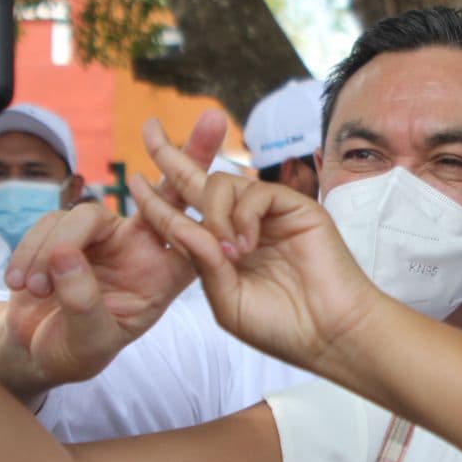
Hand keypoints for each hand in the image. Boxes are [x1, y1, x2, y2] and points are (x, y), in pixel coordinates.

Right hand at [0, 111, 226, 385]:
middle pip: (164, 193)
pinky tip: (20, 283)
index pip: (195, 233)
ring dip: (52, 250)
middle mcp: (140, 246)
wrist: (39, 350)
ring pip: (84, 216)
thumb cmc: (77, 348)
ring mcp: (104, 236)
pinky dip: (29, 253)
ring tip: (35, 292)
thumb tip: (67, 256)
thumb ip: (83, 304)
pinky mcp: (66, 231)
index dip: (209, 205)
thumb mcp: (88, 341)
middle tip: (194, 121)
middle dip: (177, 155)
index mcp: (162, 274)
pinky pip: (49, 224)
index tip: (227, 175)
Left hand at [127, 126, 376, 370]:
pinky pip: (256, 192)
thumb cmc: (282, 327)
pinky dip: (243, 215)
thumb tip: (182, 227)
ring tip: (229, 252)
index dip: (156, 199)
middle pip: (200, 181)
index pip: (183, 216)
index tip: (131, 181)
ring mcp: (268, 215)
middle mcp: (242, 226)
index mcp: (222, 251)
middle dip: (172, 154)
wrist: (330, 333)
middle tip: (147, 128)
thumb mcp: (227, 301)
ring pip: (223, 184)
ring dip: (214, 214)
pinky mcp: (294, 206)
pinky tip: (246, 245)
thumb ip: (203, 263)